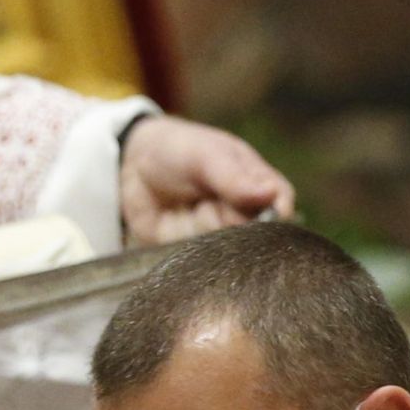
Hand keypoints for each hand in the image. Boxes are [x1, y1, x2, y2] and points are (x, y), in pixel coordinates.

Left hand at [119, 115, 294, 245]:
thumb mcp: (204, 155)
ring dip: (212, 238)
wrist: (130, 165)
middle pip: (257, 231)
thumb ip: (233, 176)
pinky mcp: (193, 250)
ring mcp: (218, 233)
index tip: (263, 215)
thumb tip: (271, 195)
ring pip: (229, 249)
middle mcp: (242, 211)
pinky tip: (178, 232)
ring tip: (190, 214)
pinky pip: (200, 260)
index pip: (279, 202)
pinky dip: (192, 253)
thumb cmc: (177, 150)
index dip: (275, 212)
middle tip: (212, 210)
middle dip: (238, 227)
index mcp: (255, 182)